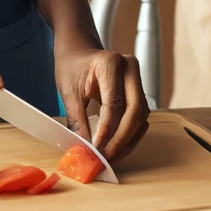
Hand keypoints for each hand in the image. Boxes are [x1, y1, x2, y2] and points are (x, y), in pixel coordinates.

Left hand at [54, 38, 149, 161]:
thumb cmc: (72, 67)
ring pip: (141, 118)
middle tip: (105, 158)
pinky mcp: (138, 91)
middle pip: (135, 112)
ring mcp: (137, 79)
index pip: (114, 104)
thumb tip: (84, 151)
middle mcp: (130, 68)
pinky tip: (116, 148)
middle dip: (121, 140)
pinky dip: (130, 136)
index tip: (96, 151)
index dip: (106, 131)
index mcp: (110, 63)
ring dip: (127, 141)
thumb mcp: (69, 92)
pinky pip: (139, 118)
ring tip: (110, 157)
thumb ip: (77, 121)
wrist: (78, 52)